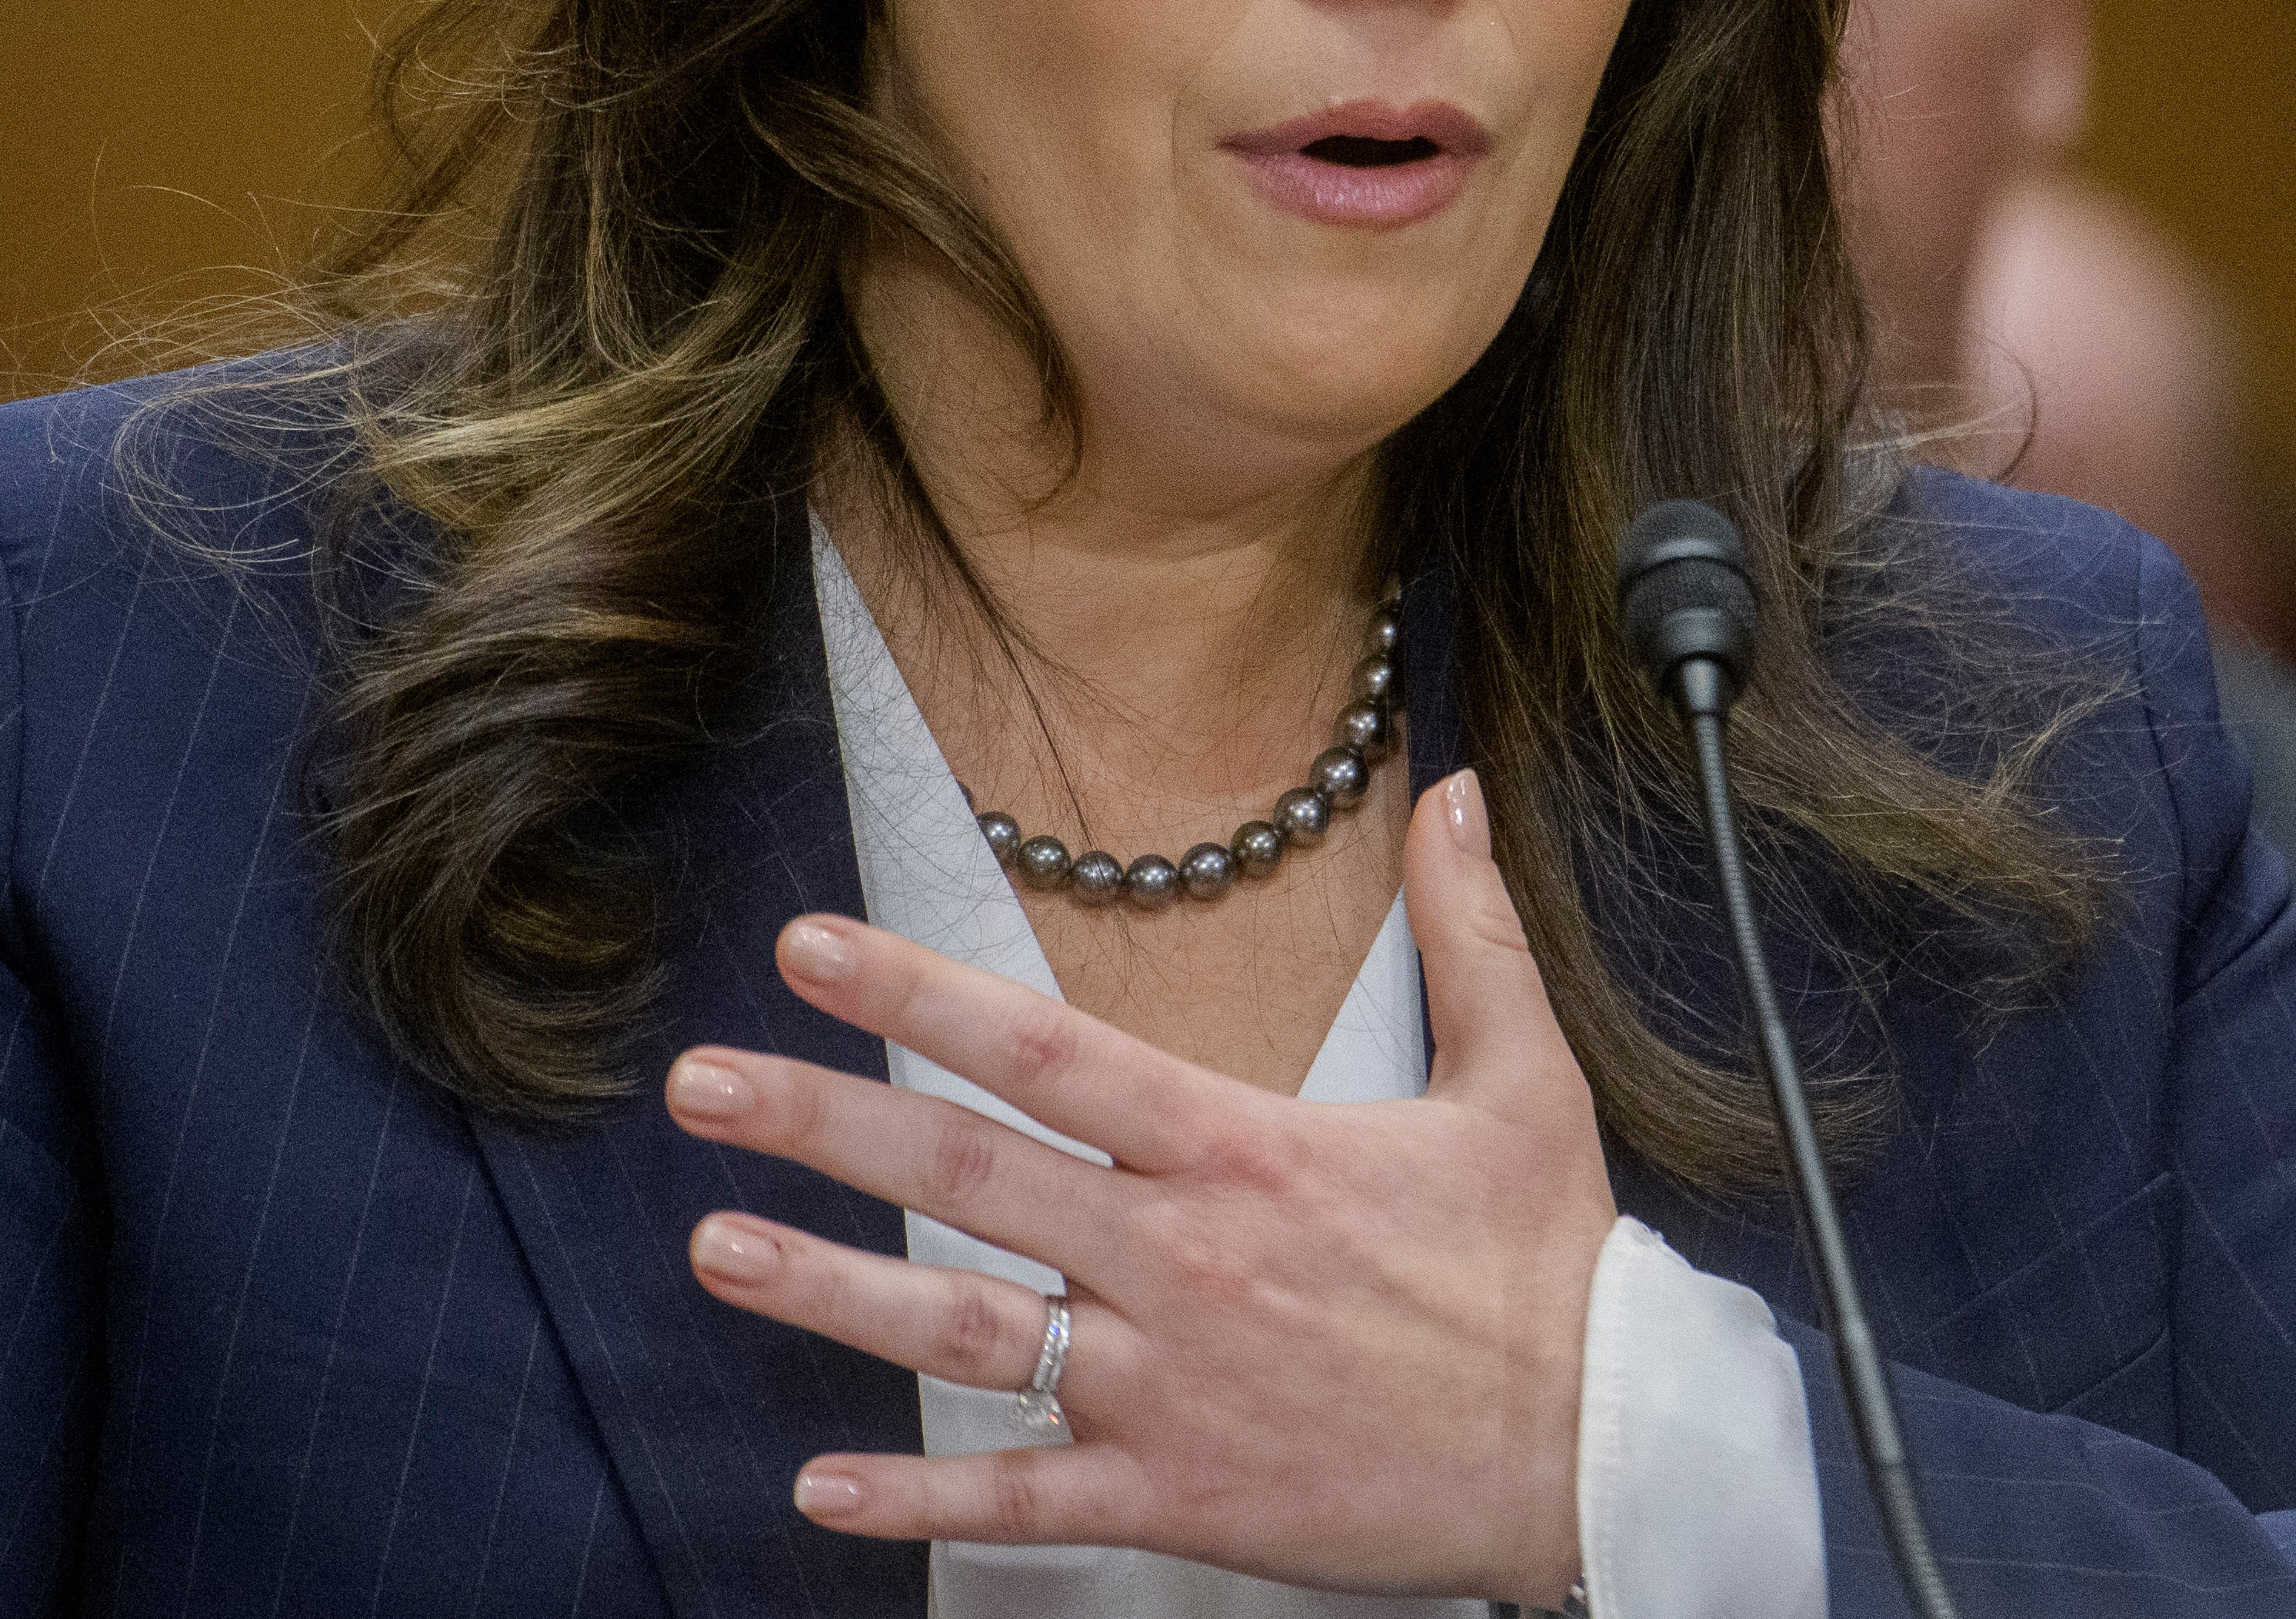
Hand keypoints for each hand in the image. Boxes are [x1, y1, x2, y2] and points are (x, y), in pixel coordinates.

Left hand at [663, 767, 1618, 1603]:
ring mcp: (1169, 1382)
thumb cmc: (1552, 1270)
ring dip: (828, 1290)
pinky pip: (1023, 1499)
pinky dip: (917, 1499)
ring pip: (964, 1331)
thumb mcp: (1526, 1078)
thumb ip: (1470, 931)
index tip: (811, 950)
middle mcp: (1183, 1258)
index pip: (1048, 1049)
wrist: (1597, 1453)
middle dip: (821, 1124)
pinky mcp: (1180, 1493)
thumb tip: (1454, 796)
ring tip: (716, 1248)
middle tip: (698, 1084)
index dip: (918, 994)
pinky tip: (820, 1484)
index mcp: (1244, 1149)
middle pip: (970, 1174)